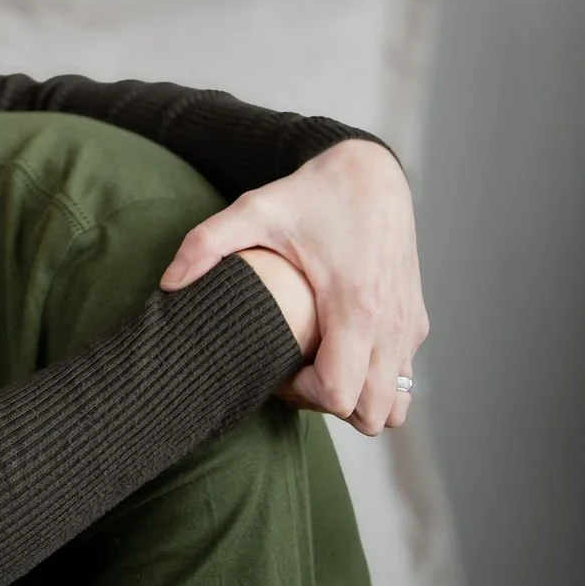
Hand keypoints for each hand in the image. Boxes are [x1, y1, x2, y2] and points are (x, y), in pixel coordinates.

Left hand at [160, 139, 425, 433]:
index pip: (339, 394)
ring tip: (317, 370)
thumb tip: (168, 284)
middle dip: (329, 406)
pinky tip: (338, 351)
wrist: (371, 172)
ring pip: (396, 405)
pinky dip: (377, 382)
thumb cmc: (311, 193)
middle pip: (372, 413)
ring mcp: (409, 325)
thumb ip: (205, 245)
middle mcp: (391, 323)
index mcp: (356, 306)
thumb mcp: (253, 210)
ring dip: (358, 402)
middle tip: (293, 375)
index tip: (276, 373)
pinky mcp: (416, 320)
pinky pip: (404, 378)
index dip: (302, 397)